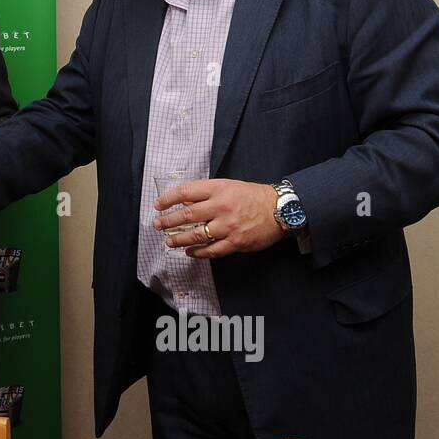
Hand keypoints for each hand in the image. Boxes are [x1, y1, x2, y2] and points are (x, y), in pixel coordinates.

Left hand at [152, 178, 284, 258]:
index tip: (158, 205)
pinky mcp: (235, 242)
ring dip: (179, 239)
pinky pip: (211, 250)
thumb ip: (207, 193)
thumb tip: (184, 202)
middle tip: (158, 225)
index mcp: (219, 189)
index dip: (169, 198)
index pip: (186, 192)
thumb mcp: (229, 186)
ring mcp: (228, 226)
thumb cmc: (253, 196)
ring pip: (196, 235)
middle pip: (187, 215)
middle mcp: (221, 206)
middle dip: (168, 221)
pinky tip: (189, 251)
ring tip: (169, 241)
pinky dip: (198, 252)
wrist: (280, 209)